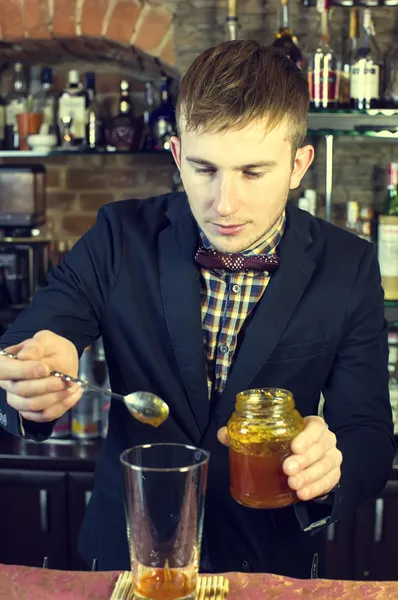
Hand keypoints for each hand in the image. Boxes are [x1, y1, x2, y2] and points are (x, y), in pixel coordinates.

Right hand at [0, 330, 82, 422]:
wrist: (62, 359)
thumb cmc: (52, 348)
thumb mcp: (47, 340)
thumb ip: (36, 345)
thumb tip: (26, 356)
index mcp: (6, 363)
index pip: (4, 370)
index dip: (24, 371)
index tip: (45, 369)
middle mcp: (8, 383)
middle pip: (21, 390)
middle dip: (46, 386)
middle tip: (64, 380)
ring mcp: (18, 400)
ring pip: (33, 405)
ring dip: (56, 396)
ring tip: (72, 385)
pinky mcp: (31, 412)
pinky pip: (45, 415)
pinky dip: (62, 405)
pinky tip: (73, 394)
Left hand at [217, 415, 341, 501]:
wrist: (303, 460)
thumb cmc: (283, 443)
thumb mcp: (267, 436)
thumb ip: (245, 432)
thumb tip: (223, 434)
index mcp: (311, 425)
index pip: (317, 426)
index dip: (308, 436)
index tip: (294, 446)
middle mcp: (326, 440)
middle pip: (322, 448)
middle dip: (305, 460)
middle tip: (287, 470)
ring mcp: (331, 458)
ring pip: (327, 466)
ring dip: (310, 476)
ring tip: (293, 485)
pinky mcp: (333, 475)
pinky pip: (330, 482)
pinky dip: (317, 488)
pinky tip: (303, 494)